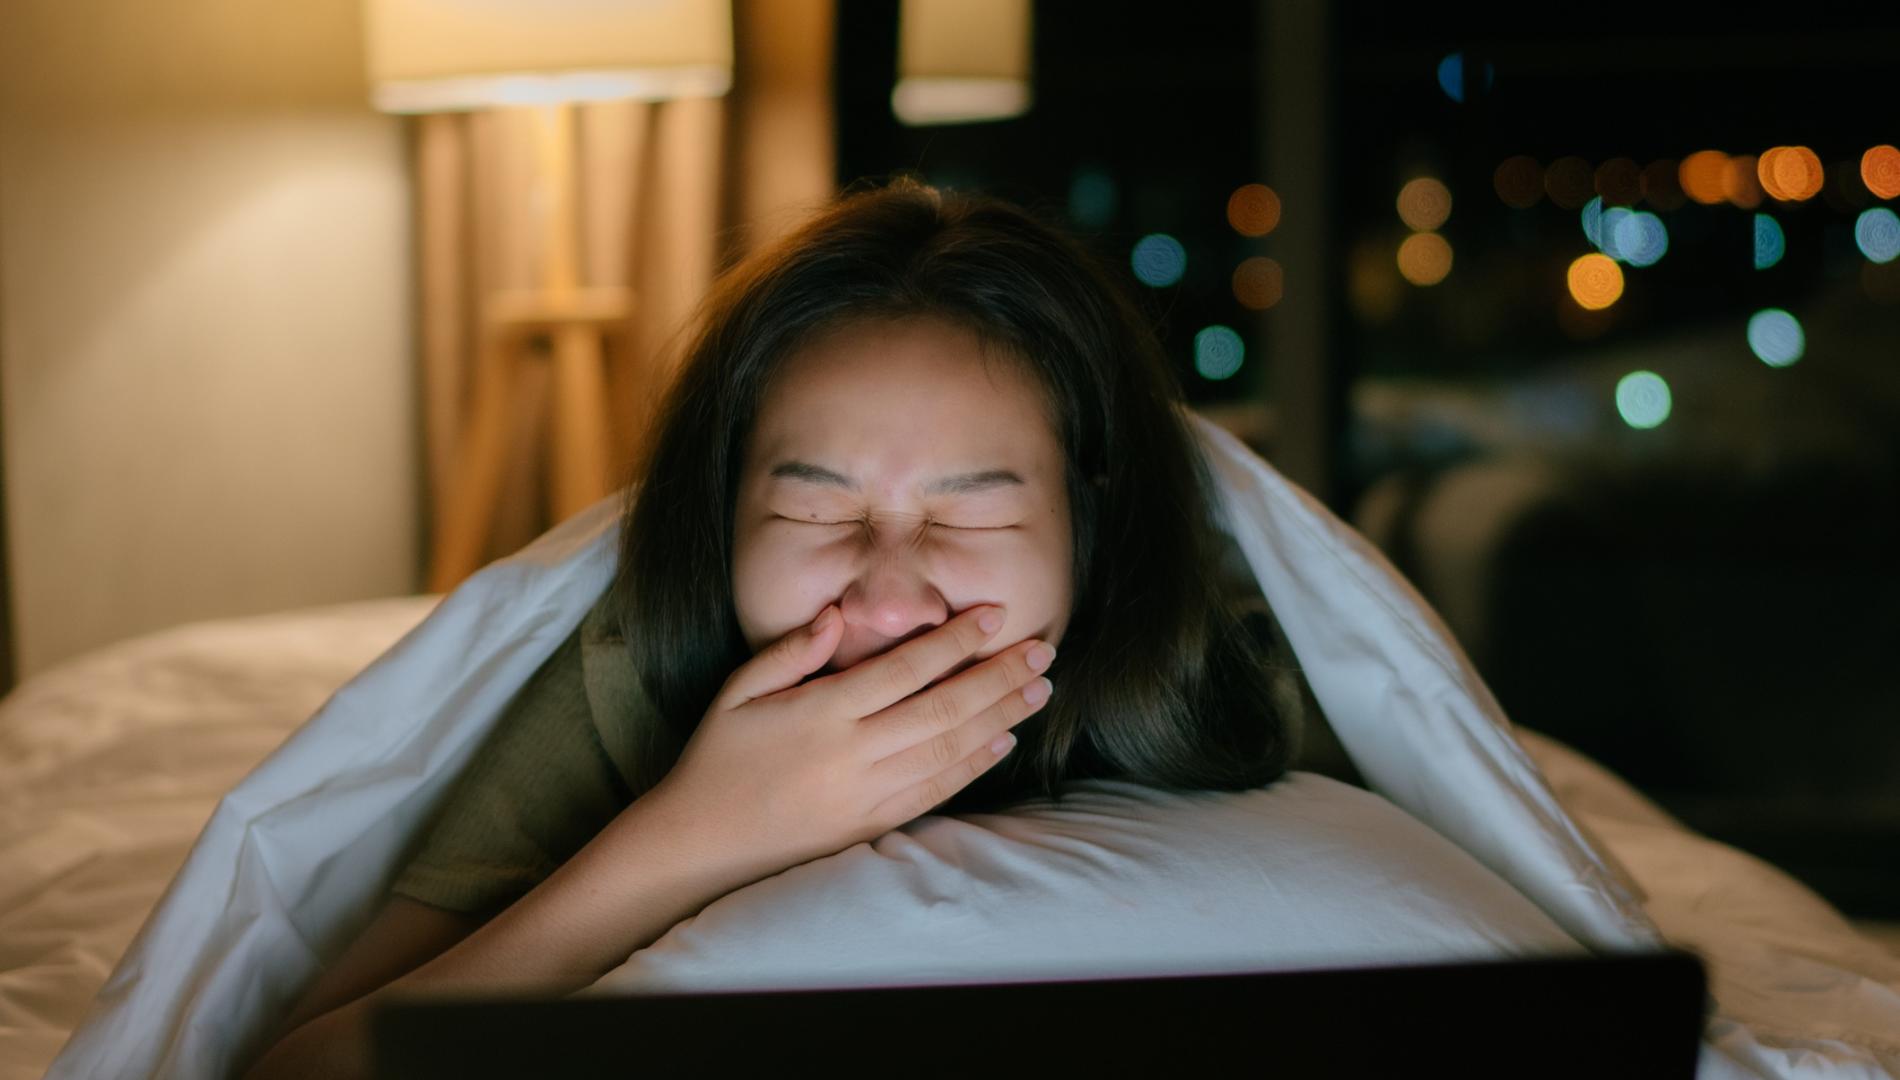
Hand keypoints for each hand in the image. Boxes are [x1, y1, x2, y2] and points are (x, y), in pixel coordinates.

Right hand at [645, 604, 1055, 877]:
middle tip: (1043, 650)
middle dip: (1000, 676)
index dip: (957, 640)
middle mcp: (853, 753)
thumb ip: (791, 651)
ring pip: (950, 749)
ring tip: (1039, 689)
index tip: (995, 614)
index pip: (906, 668)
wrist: (703, 845)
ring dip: (1001, 716)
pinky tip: (1003, 740)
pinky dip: (974, 765)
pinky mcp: (872, 825)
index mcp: (822, 712)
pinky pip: (936, 791)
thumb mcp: (738, 692)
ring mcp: (867, 794)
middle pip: (944, 708)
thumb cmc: (719, 759)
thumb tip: (839, 614)